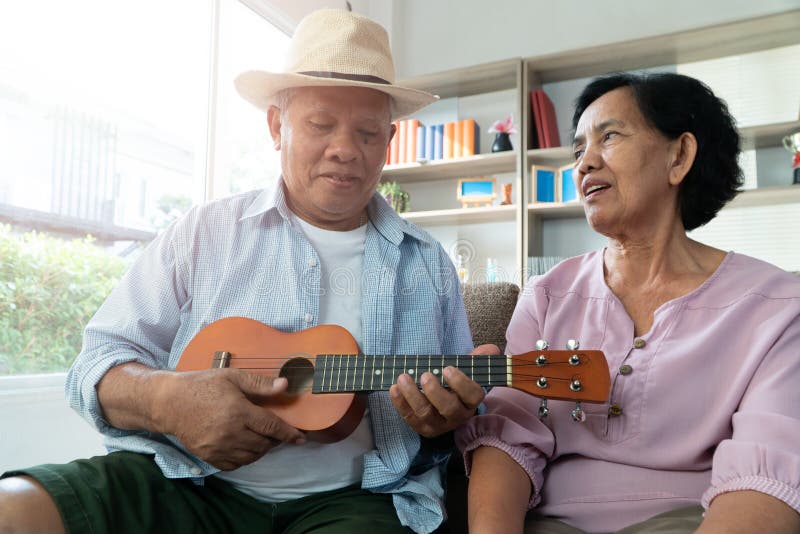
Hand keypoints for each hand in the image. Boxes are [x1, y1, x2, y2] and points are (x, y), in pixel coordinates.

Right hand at [155, 369, 305, 470]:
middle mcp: (230, 433)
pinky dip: (245, 458)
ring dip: (261, 449)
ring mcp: (218, 447)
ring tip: (260, 437)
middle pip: (264, 444)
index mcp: (238, 412)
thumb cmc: (203, 385)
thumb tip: (285, 385)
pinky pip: (235, 465)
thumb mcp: (232, 377)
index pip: (271, 427)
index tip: (300, 438)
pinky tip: (245, 446)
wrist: (170, 402)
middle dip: (274, 439)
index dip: (289, 433)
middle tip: (274, 431)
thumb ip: (259, 383)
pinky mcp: (209, 456)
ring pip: (252, 456)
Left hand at [389, 344, 498, 436]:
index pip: (473, 395)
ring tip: (403, 378)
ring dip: (413, 395)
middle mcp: (457, 416)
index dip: (461, 383)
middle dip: (435, 391)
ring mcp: (439, 425)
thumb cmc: (454, 383)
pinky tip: (394, 388)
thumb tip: (490, 349)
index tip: (447, 369)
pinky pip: (410, 418)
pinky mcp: (422, 428)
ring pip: (426, 414)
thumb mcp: (466, 370)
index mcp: (471, 400)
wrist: (441, 400)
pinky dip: (400, 403)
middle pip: (449, 408)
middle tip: (424, 375)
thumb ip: (478, 359)